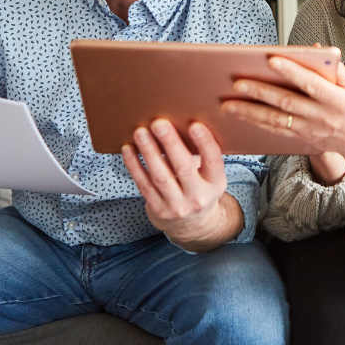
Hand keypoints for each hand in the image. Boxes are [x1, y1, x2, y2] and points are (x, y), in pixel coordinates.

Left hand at [122, 119, 241, 250]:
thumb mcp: (210, 175)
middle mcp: (199, 197)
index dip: (205, 143)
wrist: (192, 224)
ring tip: (141, 133)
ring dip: (149, 152)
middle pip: (184, 168)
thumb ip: (202, 155)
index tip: (195, 125)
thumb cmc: (200, 186)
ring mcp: (177, 206)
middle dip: (170, 144)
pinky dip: (134, 166)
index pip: (213, 161)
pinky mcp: (158, 209)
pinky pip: (144, 185)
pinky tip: (128, 149)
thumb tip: (182, 121)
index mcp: (216, 183)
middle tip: (159, 123)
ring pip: (161, 177)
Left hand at [222, 58, 344, 204]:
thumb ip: (335, 69)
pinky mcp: (302, 140)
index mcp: (338, 101)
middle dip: (260, 93)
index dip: (292, 71)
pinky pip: (276, 131)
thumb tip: (314, 48)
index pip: (311, 84)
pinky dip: (257, 124)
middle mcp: (322, 117)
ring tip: (228, 104)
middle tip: (237, 84)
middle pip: (287, 103)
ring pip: (276, 121)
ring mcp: (310, 131)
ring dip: (250, 112)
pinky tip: (240, 116)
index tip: (271, 59)